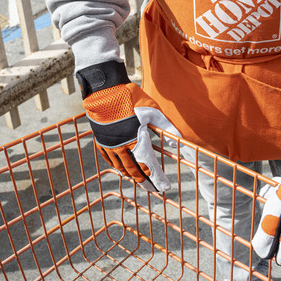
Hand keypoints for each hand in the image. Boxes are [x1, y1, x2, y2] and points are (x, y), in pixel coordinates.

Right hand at [79, 62, 179, 191]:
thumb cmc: (131, 99)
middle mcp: (123, 147)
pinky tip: (120, 169)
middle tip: (152, 189)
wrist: (104, 91)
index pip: (149, 166)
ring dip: (130, 175)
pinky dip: (116, 167)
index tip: (164, 187)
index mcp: (137, 141)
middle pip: (134, 171)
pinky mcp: (101, 140)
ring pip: (120, 167)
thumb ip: (166, 127)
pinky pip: (109, 159)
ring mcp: (110, 145)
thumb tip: (179, 141)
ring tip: (138, 180)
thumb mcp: (153, 111)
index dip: (157, 178)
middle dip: (144, 181)